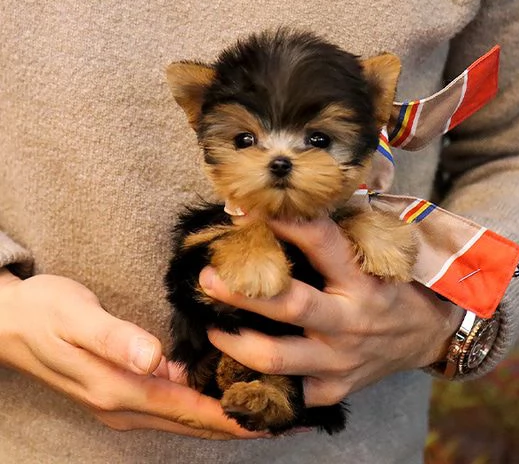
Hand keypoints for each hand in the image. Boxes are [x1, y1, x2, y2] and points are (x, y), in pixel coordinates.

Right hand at [0, 270, 264, 438]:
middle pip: (189, 421)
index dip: (228, 416)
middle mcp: (122, 405)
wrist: (11, 321)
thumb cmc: (46, 312)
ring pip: (181, 416)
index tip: (267, 418)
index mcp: (118, 389)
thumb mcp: (78, 317)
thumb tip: (153, 358)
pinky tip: (217, 390)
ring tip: (258, 407)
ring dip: (218, 415)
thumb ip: (116, 338)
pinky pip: (168, 404)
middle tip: (277, 418)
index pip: (186, 410)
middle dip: (233, 422)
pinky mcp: (120, 389)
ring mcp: (120, 402)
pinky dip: (197, 403)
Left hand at [199, 218, 463, 406]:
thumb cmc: (394, 287)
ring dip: (236, 342)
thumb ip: (339, 235)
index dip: (286, 223)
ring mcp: (341, 360)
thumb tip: (289, 208)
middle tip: (208, 278)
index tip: (250, 211)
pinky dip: (258, 380)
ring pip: (277, 357)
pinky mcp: (334, 390)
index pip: (321, 242)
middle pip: (288, 306)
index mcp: (362, 280)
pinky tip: (237, 366)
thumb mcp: (378, 256)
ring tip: (212, 327)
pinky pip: (287, 390)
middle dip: (242, 292)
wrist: (426, 336)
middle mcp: (350, 321)